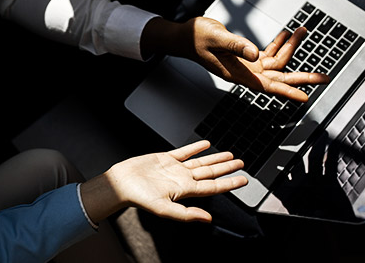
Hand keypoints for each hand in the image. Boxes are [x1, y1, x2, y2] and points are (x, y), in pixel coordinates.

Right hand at [80, 141, 246, 222]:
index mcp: (185, 190)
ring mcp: (175, 168)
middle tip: (241, 164)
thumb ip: (186, 214)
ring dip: (215, 158)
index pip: (213, 187)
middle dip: (227, 168)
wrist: (121, 182)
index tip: (243, 180)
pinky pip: (185, 152)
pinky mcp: (166, 158)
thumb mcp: (164, 209)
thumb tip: (208, 219)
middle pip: (211, 173)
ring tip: (229, 154)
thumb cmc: (138, 197)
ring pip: (201, 162)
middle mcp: (183, 179)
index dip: (229, 183)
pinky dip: (195, 148)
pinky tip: (205, 144)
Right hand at [141, 17, 329, 101]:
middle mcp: (245, 72)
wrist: (185, 38)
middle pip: (279, 77)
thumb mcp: (217, 37)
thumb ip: (237, 45)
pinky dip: (277, 44)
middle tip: (323, 78)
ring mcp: (246, 65)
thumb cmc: (197, 39)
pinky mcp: (245, 57)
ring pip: (276, 62)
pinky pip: (267, 54)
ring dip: (290, 48)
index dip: (288, 91)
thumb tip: (256, 53)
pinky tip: (284, 34)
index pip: (268, 85)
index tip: (306, 97)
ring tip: (302, 31)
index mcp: (238, 73)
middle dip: (302, 77)